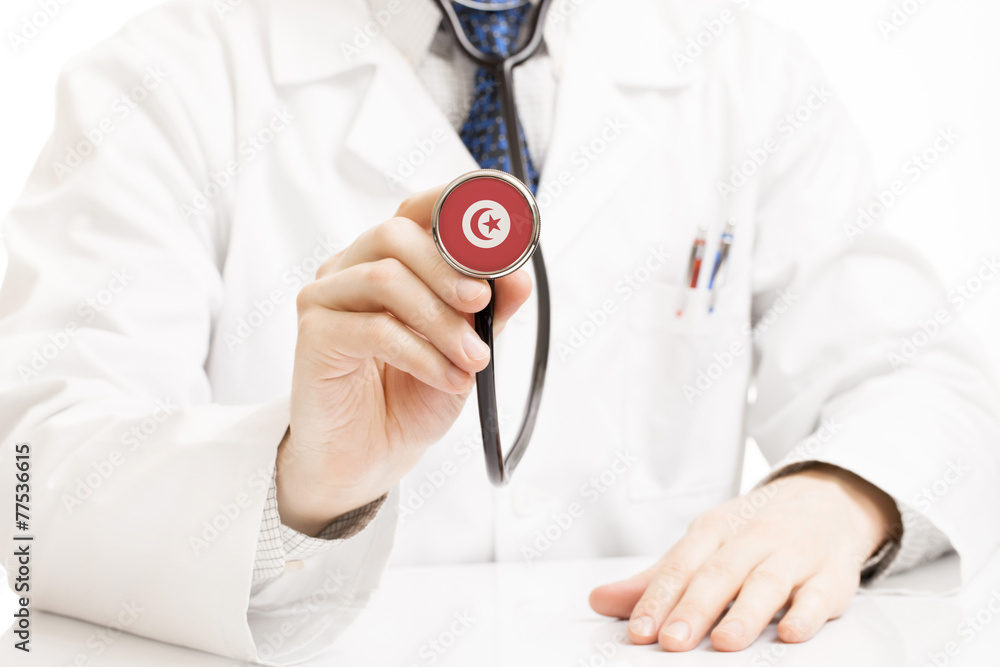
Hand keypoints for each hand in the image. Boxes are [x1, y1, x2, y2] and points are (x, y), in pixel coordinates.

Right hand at [276, 186, 531, 534]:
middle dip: (448, 268)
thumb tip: (518, 275)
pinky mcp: (314, 336)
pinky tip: (447, 378)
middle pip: (395, 234)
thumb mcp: (466, 349)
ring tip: (472, 359)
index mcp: (388, 260)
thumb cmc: (411, 396)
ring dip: (441, 321)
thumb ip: (490, 311)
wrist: (369, 458)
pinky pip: (374, 329)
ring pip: (385, 279)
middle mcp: (351, 268)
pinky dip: (422, 354)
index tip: (496, 228)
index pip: (415, 210)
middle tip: (481, 304)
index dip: (452, 205)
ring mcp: (326, 299)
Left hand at [589, 464, 900, 650]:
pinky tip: (790, 633)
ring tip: (723, 643)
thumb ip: (655, 579)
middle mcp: (752, 538)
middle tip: (671, 641)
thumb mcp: (704, 544)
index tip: (638, 631)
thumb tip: (599, 601)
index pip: (680, 565)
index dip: (657, 599)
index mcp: (714, 530)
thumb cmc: (754, 530)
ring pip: (766, 583)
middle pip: (719, 574)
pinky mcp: (832, 575)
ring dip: (744, 614)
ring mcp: (794, 555)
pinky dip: (806, 614)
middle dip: (694, 608)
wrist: (827, 499)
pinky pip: (819, 594)